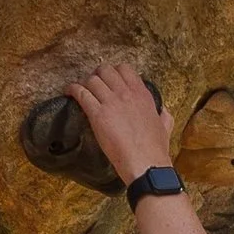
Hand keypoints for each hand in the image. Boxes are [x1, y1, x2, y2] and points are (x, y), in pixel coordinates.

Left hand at [65, 63, 174, 189]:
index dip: (113, 72)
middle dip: (97, 75)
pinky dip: (72, 90)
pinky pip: (81, 93)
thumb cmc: (155, 149)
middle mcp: (126, 93)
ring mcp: (111, 102)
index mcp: (142, 94)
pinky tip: (68, 92)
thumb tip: (163, 111)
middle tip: (93, 85)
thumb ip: (163, 115)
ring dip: (84, 83)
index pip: (124, 69)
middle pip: (105, 71)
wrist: (146, 163)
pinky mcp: (98, 114)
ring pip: (92, 80)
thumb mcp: (165, 126)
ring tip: (80, 90)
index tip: (108, 80)